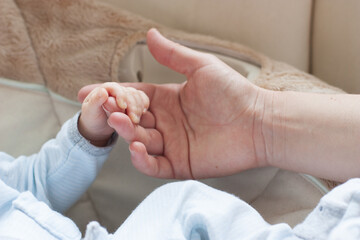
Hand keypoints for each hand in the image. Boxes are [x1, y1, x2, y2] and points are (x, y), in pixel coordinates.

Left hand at [78, 83, 148, 146]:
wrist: (98, 127)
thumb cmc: (92, 119)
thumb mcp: (90, 112)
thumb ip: (95, 101)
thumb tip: (102, 92)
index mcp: (105, 89)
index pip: (115, 88)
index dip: (120, 95)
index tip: (123, 106)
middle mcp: (117, 90)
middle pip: (129, 92)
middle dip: (132, 105)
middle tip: (133, 119)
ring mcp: (127, 95)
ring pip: (137, 96)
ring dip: (139, 107)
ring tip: (136, 120)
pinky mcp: (134, 101)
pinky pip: (143, 98)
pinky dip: (144, 105)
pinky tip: (144, 112)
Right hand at [79, 29, 268, 177]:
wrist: (259, 122)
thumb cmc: (234, 93)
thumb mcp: (201, 67)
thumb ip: (173, 55)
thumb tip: (149, 34)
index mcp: (168, 100)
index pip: (134, 97)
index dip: (113, 94)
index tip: (91, 90)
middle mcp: (166, 122)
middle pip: (133, 120)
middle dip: (116, 114)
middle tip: (104, 107)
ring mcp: (172, 144)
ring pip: (140, 141)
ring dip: (127, 133)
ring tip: (122, 123)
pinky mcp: (180, 164)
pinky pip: (155, 165)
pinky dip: (143, 160)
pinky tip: (137, 147)